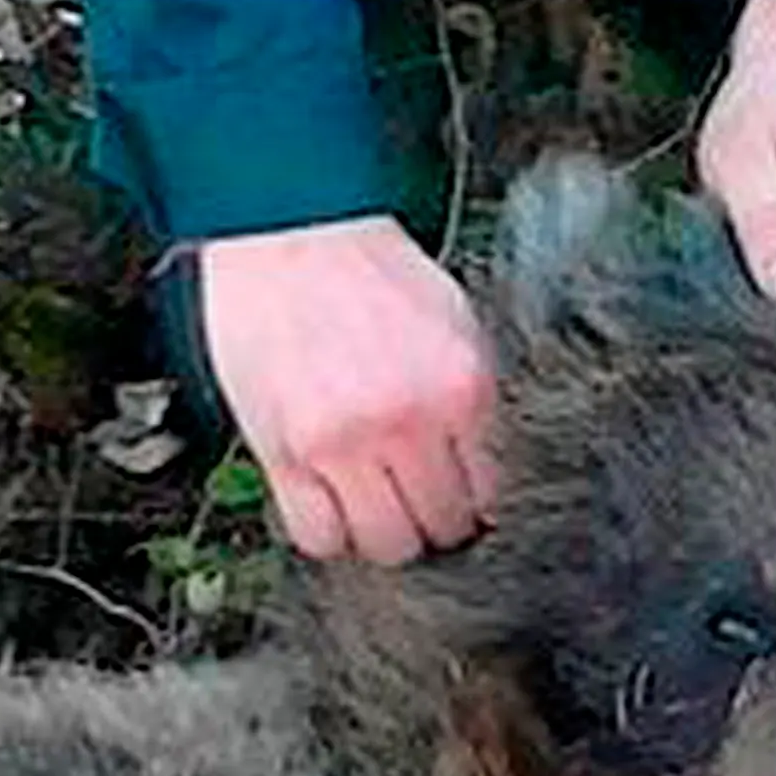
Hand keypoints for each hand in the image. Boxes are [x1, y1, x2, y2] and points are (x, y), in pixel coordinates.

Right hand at [188, 216, 501, 567]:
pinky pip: (317, 537)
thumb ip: (471, 400)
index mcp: (462, 386)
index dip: (475, 498)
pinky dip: (329, 533)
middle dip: (434, 520)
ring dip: (384, 534)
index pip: (490, 492)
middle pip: (440, 527)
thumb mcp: (453, 323)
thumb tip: (485, 474)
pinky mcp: (285, 454)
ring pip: (384, 545)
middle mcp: (406, 420)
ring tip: (375, 504)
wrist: (289, 230)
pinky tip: (332, 503)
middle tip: (419, 500)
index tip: (462, 497)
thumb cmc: (367, 269)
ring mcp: (343, 443)